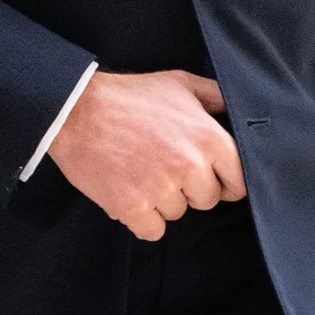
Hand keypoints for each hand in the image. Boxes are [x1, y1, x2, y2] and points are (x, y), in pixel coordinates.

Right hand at [49, 70, 246, 240]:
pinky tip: (130, 194)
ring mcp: (160, 188)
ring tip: (139, 174)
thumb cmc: (129, 96)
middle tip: (163, 169)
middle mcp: (189, 166)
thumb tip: (239, 110)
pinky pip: (152, 230)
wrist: (75, 110)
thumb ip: (216, 97)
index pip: (239, 181)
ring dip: (161, 202)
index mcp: (209, 138)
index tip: (209, 179)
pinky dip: (141, 219)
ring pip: (177, 214)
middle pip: (207, 201)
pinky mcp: (132, 206)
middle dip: (189, 189)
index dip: (225, 182)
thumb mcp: (180, 83)